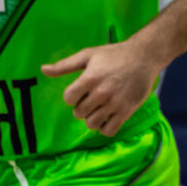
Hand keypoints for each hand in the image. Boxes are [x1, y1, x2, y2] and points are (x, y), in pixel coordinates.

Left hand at [42, 38, 159, 138]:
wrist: (144, 56)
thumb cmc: (114, 54)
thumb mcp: (88, 55)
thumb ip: (64, 65)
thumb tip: (43, 70)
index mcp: (90, 78)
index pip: (68, 99)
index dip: (72, 95)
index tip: (81, 90)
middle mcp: (101, 93)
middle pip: (79, 113)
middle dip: (82, 107)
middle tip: (91, 98)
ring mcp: (114, 104)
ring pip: (92, 124)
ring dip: (92, 118)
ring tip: (99, 108)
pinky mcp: (126, 111)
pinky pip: (109, 130)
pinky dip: (105, 127)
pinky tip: (107, 117)